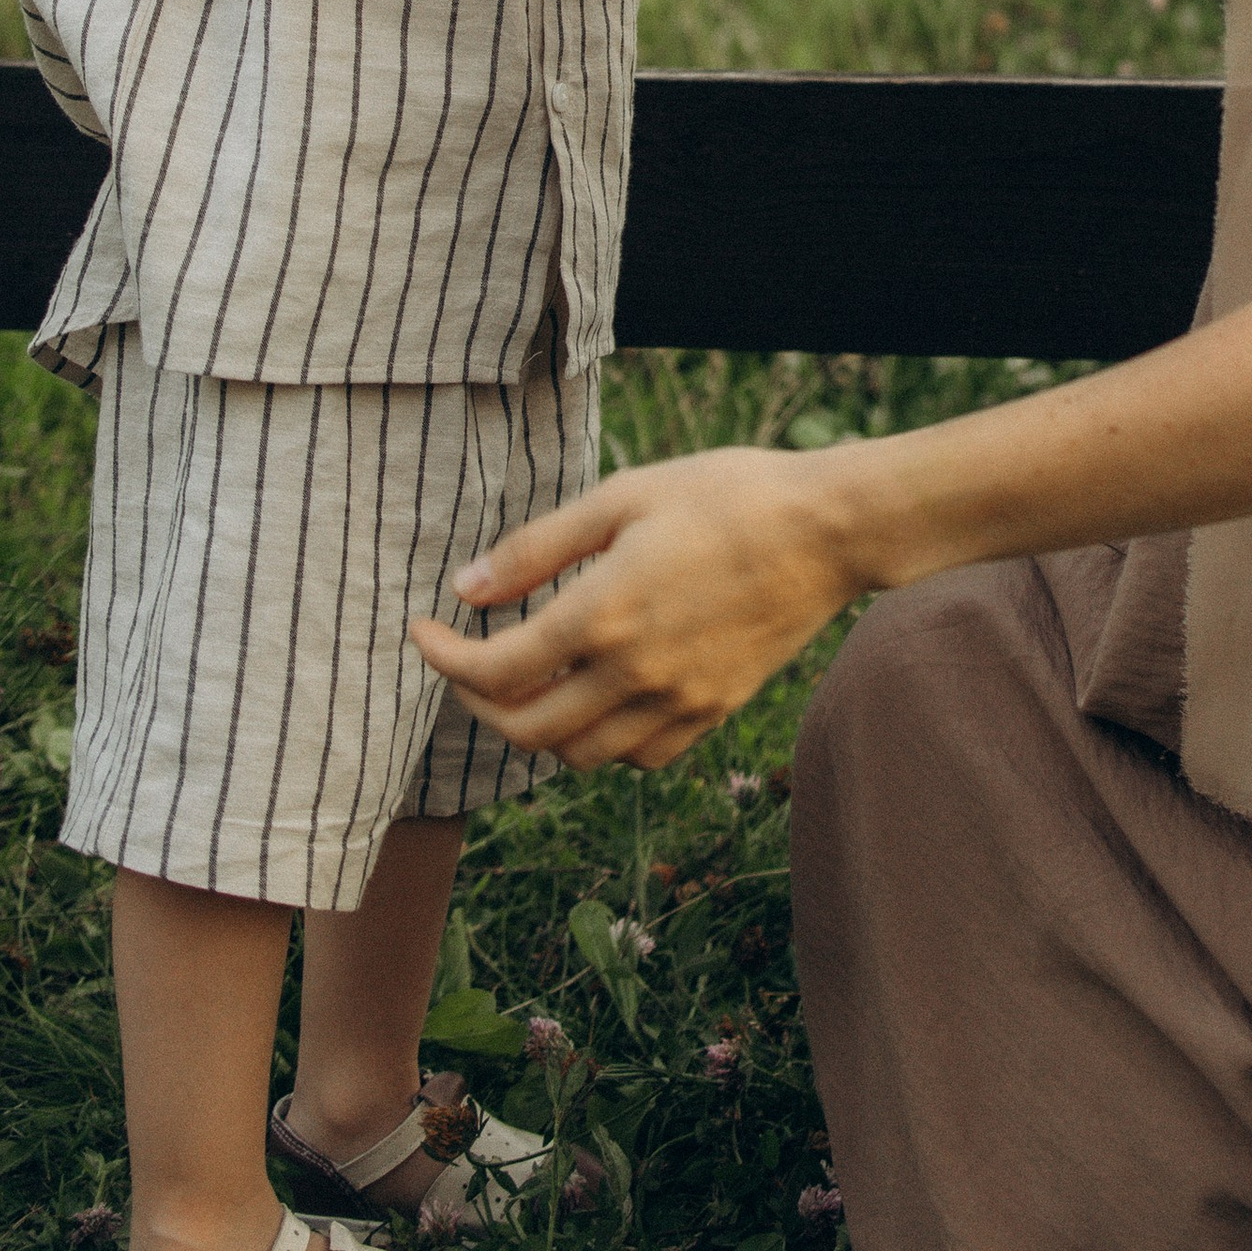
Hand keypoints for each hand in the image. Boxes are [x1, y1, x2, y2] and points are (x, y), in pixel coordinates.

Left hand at [408, 450, 858, 769]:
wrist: (828, 530)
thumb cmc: (726, 494)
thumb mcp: (622, 497)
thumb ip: (537, 548)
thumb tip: (466, 588)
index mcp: (603, 613)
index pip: (494, 667)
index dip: (443, 656)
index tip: (423, 630)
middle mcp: (634, 673)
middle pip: (524, 728)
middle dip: (476, 700)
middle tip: (465, 661)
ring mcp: (677, 701)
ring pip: (577, 755)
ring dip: (534, 727)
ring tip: (526, 680)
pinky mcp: (713, 711)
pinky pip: (637, 756)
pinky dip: (599, 742)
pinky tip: (595, 697)